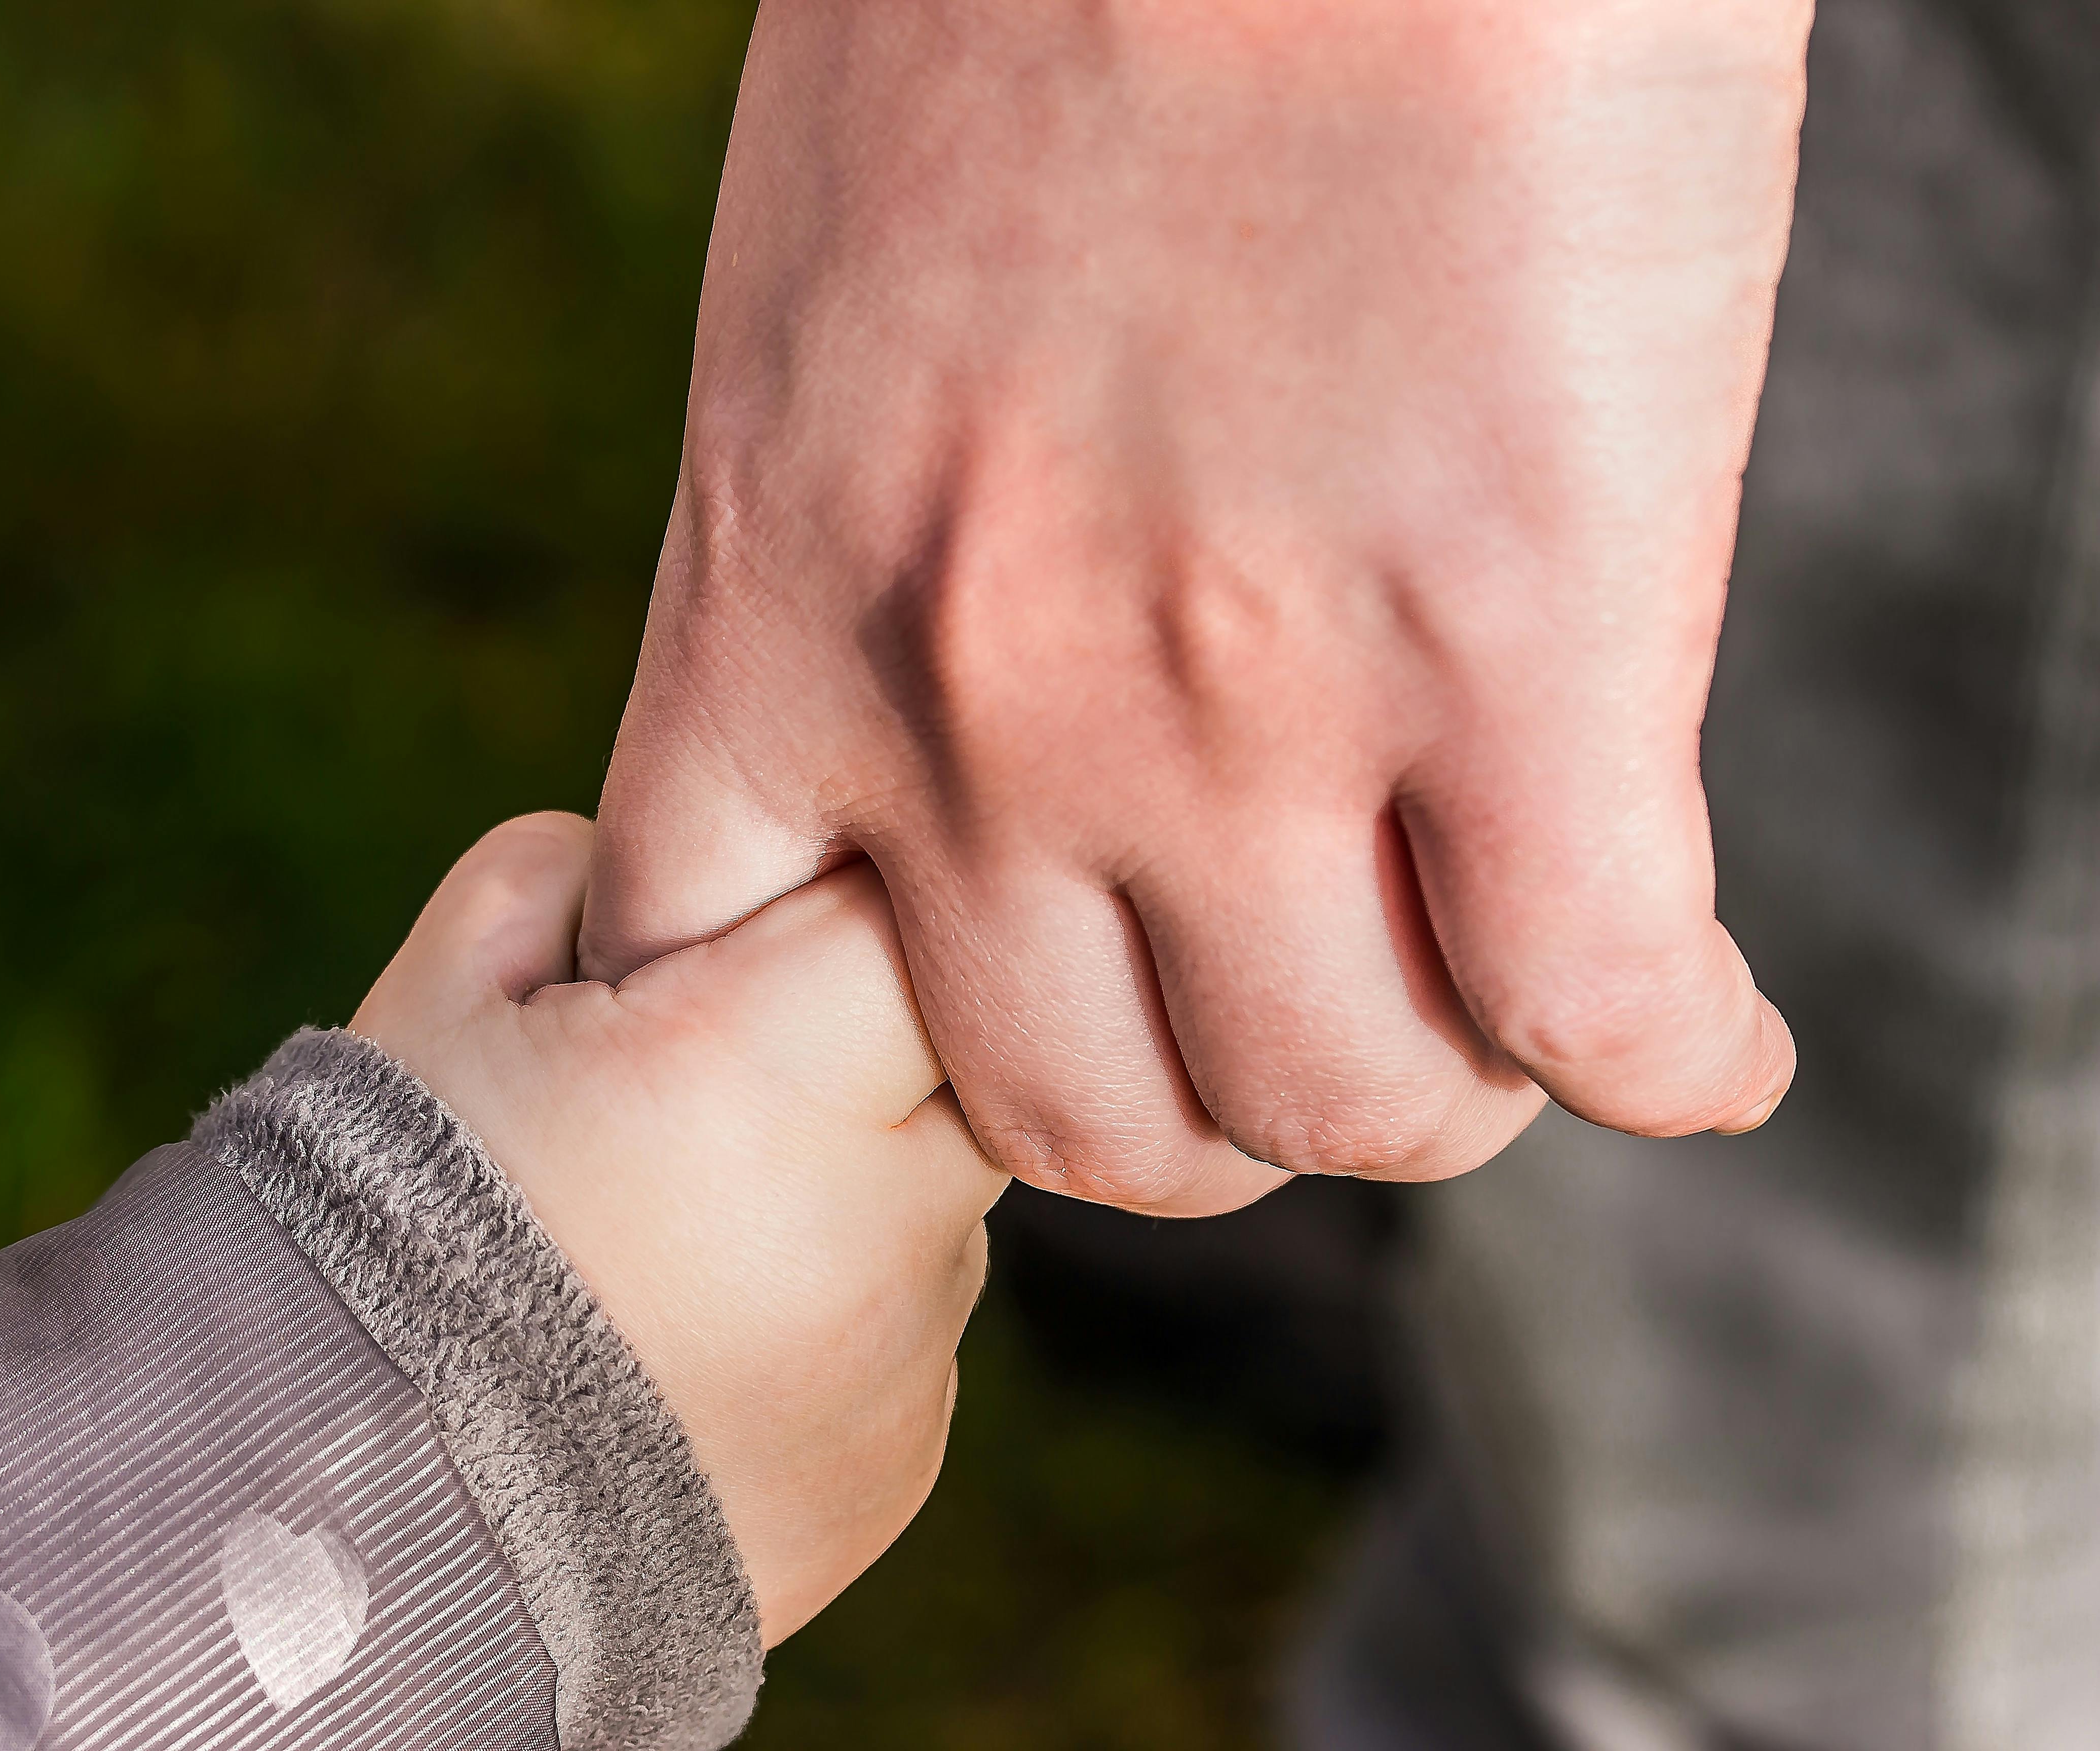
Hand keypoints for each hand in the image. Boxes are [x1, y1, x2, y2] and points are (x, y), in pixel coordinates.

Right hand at [355, 814, 1006, 1643]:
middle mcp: (879, 1215)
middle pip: (958, 1053)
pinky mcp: (901, 1460)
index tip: (736, 939)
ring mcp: (905, 1353)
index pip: (905, 909)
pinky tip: (680, 1347)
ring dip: (840, 1184)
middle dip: (854, 1039)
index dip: (821, 901)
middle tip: (702, 1082)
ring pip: (934, 1198)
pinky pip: (903, 1329)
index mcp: (767, 1069)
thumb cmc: (376, 1232)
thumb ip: (571, 877)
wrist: (353, 1535)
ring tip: (664, 1238)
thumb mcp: (437, 1001)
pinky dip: (824, 1315)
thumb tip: (665, 869)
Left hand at [583, 0, 1808, 1212]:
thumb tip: (977, 698)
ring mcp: (1245, 707)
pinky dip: (1669, 1063)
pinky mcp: (1519, 648)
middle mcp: (984, 708)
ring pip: (1334, 1104)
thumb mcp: (842, 306)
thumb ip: (871, 540)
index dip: (862, 1052)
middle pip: (1074, 1114)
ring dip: (1427, 1091)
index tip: (986, 1005)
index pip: (723, 985)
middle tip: (1291, 1015)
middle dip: (1191, 1106)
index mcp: (786, 597)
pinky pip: (1601, 1011)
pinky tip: (1696, 1037)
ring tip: (1496, 1015)